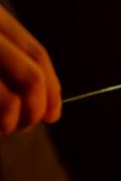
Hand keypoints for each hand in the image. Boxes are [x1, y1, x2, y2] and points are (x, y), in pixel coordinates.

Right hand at [0, 6, 60, 134]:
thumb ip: (13, 64)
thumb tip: (52, 111)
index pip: (36, 53)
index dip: (52, 87)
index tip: (55, 115)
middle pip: (30, 78)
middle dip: (36, 109)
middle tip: (27, 125)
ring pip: (9, 101)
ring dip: (10, 123)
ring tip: (2, 127)